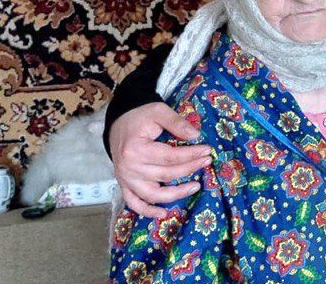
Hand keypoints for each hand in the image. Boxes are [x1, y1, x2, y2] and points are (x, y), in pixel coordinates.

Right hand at [110, 102, 211, 218]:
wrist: (118, 122)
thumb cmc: (140, 116)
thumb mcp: (158, 111)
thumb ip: (176, 123)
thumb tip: (196, 136)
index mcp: (136, 149)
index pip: (170, 157)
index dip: (191, 155)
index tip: (207, 151)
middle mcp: (129, 168)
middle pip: (166, 175)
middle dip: (190, 169)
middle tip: (206, 162)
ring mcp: (125, 179)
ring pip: (153, 194)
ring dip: (176, 194)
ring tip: (195, 186)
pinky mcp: (124, 184)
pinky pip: (134, 203)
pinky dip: (148, 211)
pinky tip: (164, 213)